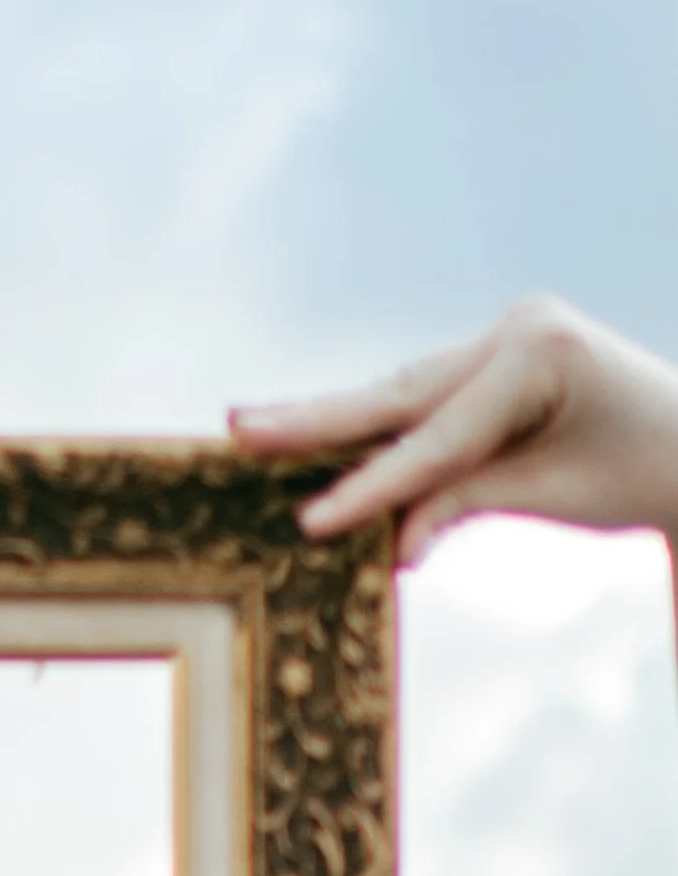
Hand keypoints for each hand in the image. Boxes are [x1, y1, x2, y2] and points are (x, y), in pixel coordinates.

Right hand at [231, 294, 677, 564]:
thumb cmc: (641, 470)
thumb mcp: (552, 495)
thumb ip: (465, 505)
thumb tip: (392, 546)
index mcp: (541, 352)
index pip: (439, 436)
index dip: (372, 485)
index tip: (309, 522)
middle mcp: (516, 329)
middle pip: (401, 392)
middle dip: (317, 420)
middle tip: (239, 430)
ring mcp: (503, 336)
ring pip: (402, 393)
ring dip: (331, 419)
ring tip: (252, 431)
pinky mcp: (495, 359)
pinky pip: (423, 402)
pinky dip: (375, 427)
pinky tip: (308, 435)